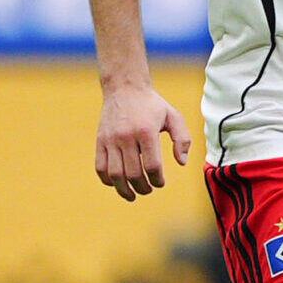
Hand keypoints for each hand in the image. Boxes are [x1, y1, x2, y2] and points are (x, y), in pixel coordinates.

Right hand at [94, 82, 190, 201]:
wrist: (125, 88)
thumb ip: (182, 139)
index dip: (158, 180)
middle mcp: (126, 136)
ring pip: (115, 174)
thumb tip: (182, 162)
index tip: (161, 183)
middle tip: (148, 190)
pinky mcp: (100, 141)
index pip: (152, 166)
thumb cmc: (152, 105)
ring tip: (133, 195)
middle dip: (143, 188)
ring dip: (124, 190)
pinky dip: (108, 180)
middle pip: (133, 174)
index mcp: (146, 131)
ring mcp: (111, 139)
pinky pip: (100, 167)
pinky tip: (118, 184)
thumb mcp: (173, 116)